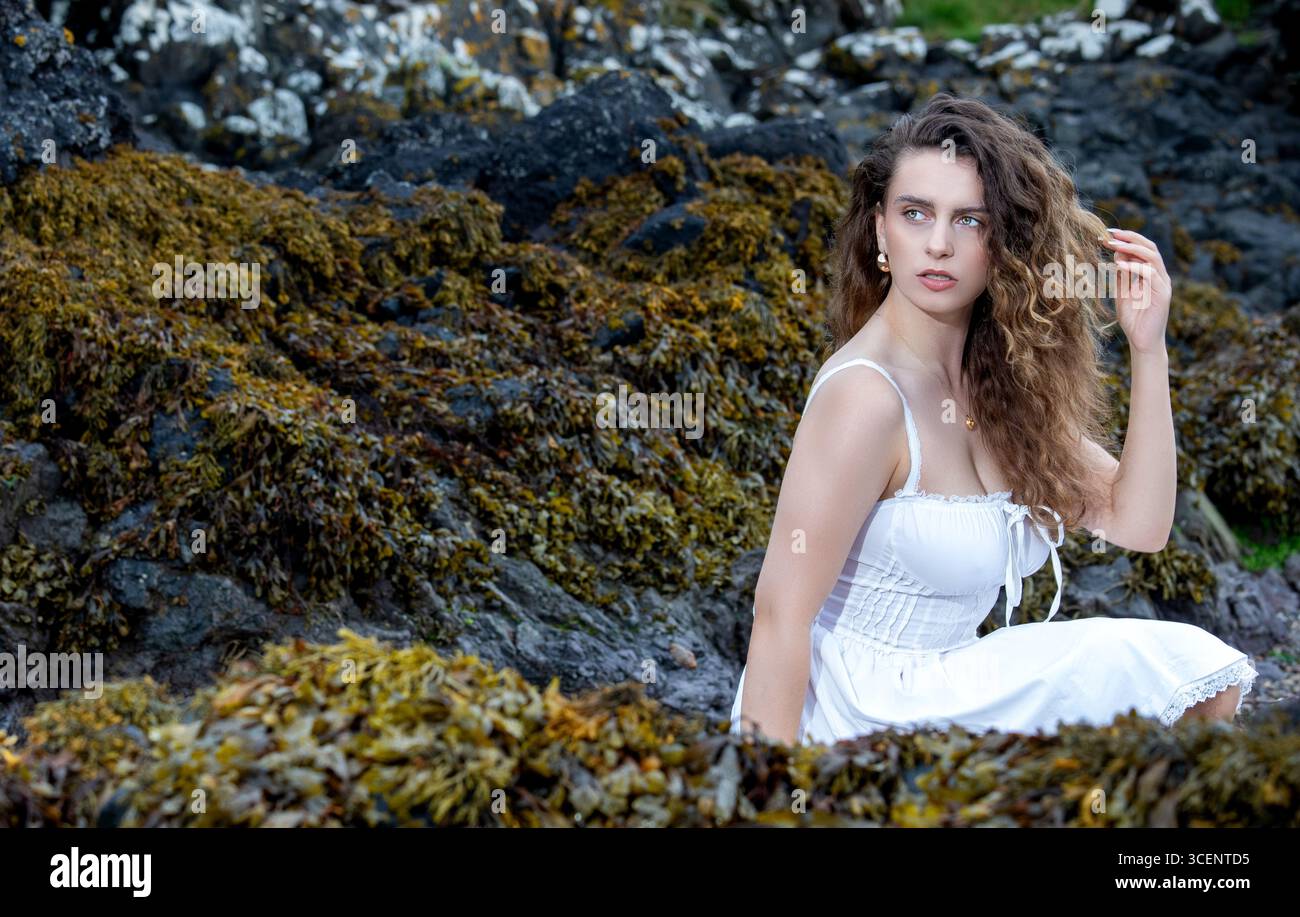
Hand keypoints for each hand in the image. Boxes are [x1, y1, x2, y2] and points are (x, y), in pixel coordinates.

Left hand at [1102, 228, 1170, 355]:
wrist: (1142, 341)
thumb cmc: (1133, 319)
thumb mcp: (1122, 293)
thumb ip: (1122, 276)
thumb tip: (1117, 255)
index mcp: (1151, 274)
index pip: (1142, 249)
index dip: (1127, 240)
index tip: (1108, 234)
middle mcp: (1159, 276)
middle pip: (1150, 248)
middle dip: (1130, 238)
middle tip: (1110, 233)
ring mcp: (1163, 284)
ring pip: (1152, 257)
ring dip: (1132, 249)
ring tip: (1114, 244)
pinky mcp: (1163, 294)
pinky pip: (1151, 274)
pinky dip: (1136, 266)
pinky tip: (1120, 263)